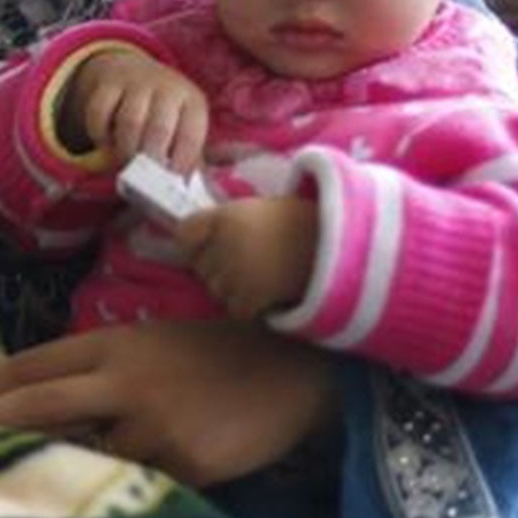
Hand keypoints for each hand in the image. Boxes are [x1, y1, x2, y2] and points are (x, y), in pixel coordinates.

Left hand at [0, 317, 336, 486]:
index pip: (34, 365)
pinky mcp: (183, 464)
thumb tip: (45, 402)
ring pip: (85, 453)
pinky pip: (135, 481)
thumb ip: (102, 368)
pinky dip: (120, 485)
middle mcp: (124, 381)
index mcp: (113, 344)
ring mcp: (153, 425)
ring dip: (61, 465)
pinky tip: (114, 490)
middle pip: (39, 405)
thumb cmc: (215, 353)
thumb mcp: (150, 344)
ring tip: (34, 478)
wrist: (291, 371)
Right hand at [59, 51, 207, 170]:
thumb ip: (186, 157)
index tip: (169, 182)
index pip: (191, 137)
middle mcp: (168, 87)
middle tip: (143, 178)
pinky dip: (99, 134)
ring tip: (125, 162)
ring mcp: (137, 81)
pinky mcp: (109, 82)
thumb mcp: (183, 126)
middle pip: (159, 129)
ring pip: (130, 122)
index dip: (180, 164)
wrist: (134, 71)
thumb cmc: (164, 112)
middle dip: (150, 160)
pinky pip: (99, 113)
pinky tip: (106, 143)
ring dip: (125, 150)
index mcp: (193, 102)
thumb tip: (185, 192)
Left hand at [177, 198, 318, 315]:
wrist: (333, 243)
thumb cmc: (295, 222)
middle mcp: (224, 244)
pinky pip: (235, 308)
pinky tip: (266, 292)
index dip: (193, 242)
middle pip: (200, 266)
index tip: (203, 246)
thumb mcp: (254, 209)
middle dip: (216, 266)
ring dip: (231, 287)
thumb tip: (196, 242)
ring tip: (259, 275)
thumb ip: (224, 223)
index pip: (183, 233)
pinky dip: (248, 305)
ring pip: (215, 290)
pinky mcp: (251, 297)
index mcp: (224, 217)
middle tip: (245, 260)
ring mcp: (235, 273)